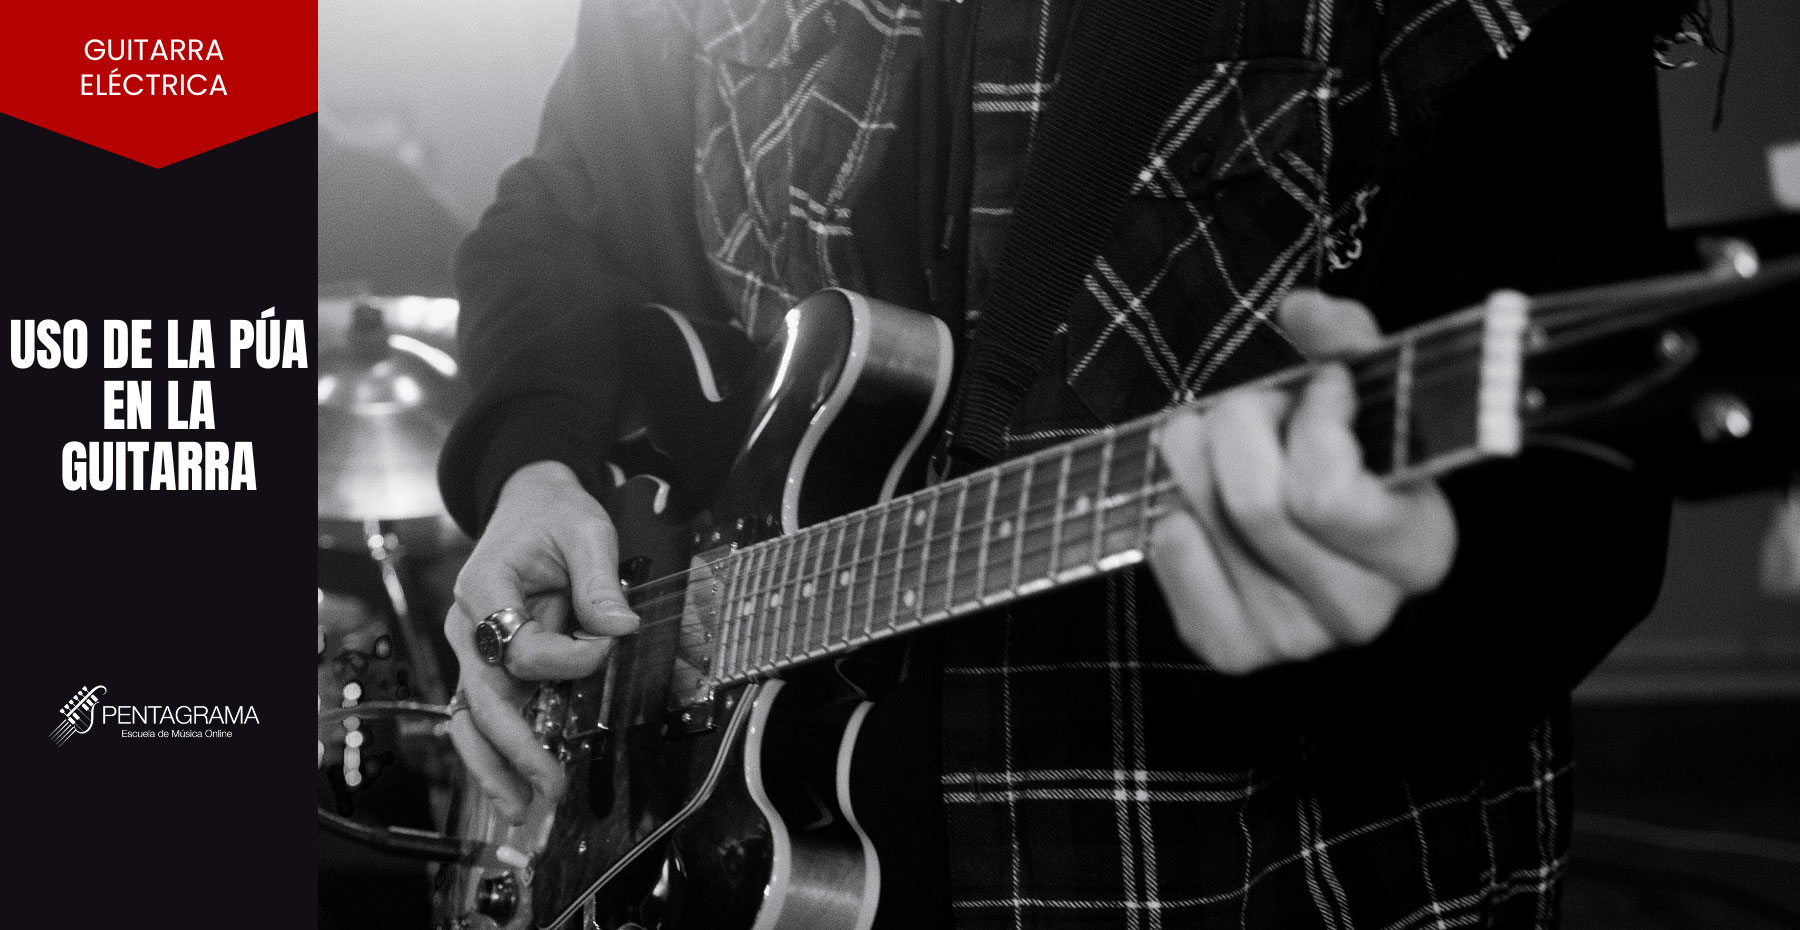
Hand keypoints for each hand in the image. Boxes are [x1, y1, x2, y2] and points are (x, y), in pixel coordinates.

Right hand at [444, 460, 639, 822]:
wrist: (531, 502)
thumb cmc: (554, 514)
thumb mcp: (585, 530)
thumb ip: (600, 580)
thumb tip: (620, 626)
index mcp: (485, 590)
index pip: (518, 648)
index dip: (568, 658)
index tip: (608, 645)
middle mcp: (471, 627)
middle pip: (482, 698)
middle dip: (515, 748)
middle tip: (547, 786)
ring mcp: (477, 650)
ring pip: (473, 718)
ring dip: (496, 765)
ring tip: (521, 808)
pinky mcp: (493, 665)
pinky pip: (487, 714)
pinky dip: (498, 752)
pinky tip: (515, 786)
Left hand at [1148, 290, 1456, 673]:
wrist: (1320, 552)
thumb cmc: (1353, 466)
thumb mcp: (1371, 400)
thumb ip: (1348, 344)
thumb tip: (1303, 309)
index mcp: (1418, 550)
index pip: (1326, 493)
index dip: (1311, 422)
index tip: (1322, 389)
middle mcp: (1362, 609)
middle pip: (1254, 503)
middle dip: (1240, 424)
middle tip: (1258, 410)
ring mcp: (1294, 638)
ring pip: (1206, 516)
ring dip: (1199, 455)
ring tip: (1227, 448)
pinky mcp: (1234, 647)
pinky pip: (1172, 551)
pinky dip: (1173, 510)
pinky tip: (1201, 506)